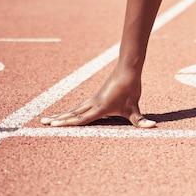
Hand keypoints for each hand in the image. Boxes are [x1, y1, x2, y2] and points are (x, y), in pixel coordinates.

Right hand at [40, 68, 155, 127]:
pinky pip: (81, 105)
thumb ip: (141, 120)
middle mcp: (93, 103)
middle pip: (73, 113)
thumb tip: (153, 127)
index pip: (81, 118)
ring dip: (62, 114)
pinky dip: (72, 110)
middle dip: (58, 119)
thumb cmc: (130, 89)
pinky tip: (69, 113)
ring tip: (49, 119)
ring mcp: (93, 99)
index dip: (67, 123)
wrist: (128, 69)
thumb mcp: (135, 107)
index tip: (53, 126)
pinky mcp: (97, 95)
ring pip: (75, 109)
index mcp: (100, 108)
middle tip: (43, 123)